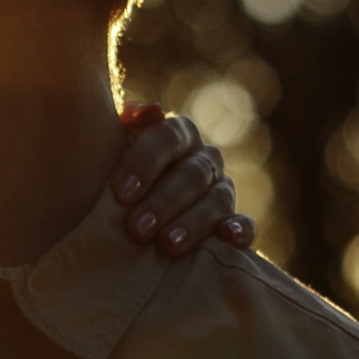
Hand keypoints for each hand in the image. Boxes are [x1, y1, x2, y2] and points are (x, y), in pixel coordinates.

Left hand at [113, 103, 256, 257]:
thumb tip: (143, 113)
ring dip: (192, 223)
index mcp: (178, 135)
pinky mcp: (234, 222)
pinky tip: (226, 238)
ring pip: (217, 200)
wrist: (131, 215)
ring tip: (166, 245)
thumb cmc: (118, 181)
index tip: (121, 194)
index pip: (168, 137)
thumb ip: (124, 128)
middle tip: (136, 229)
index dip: (145, 163)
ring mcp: (223, 190)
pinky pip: (246, 224)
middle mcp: (204, 158)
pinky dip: (239, 230)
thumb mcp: (111, 151)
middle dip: (163, 202)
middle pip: (192, 173)